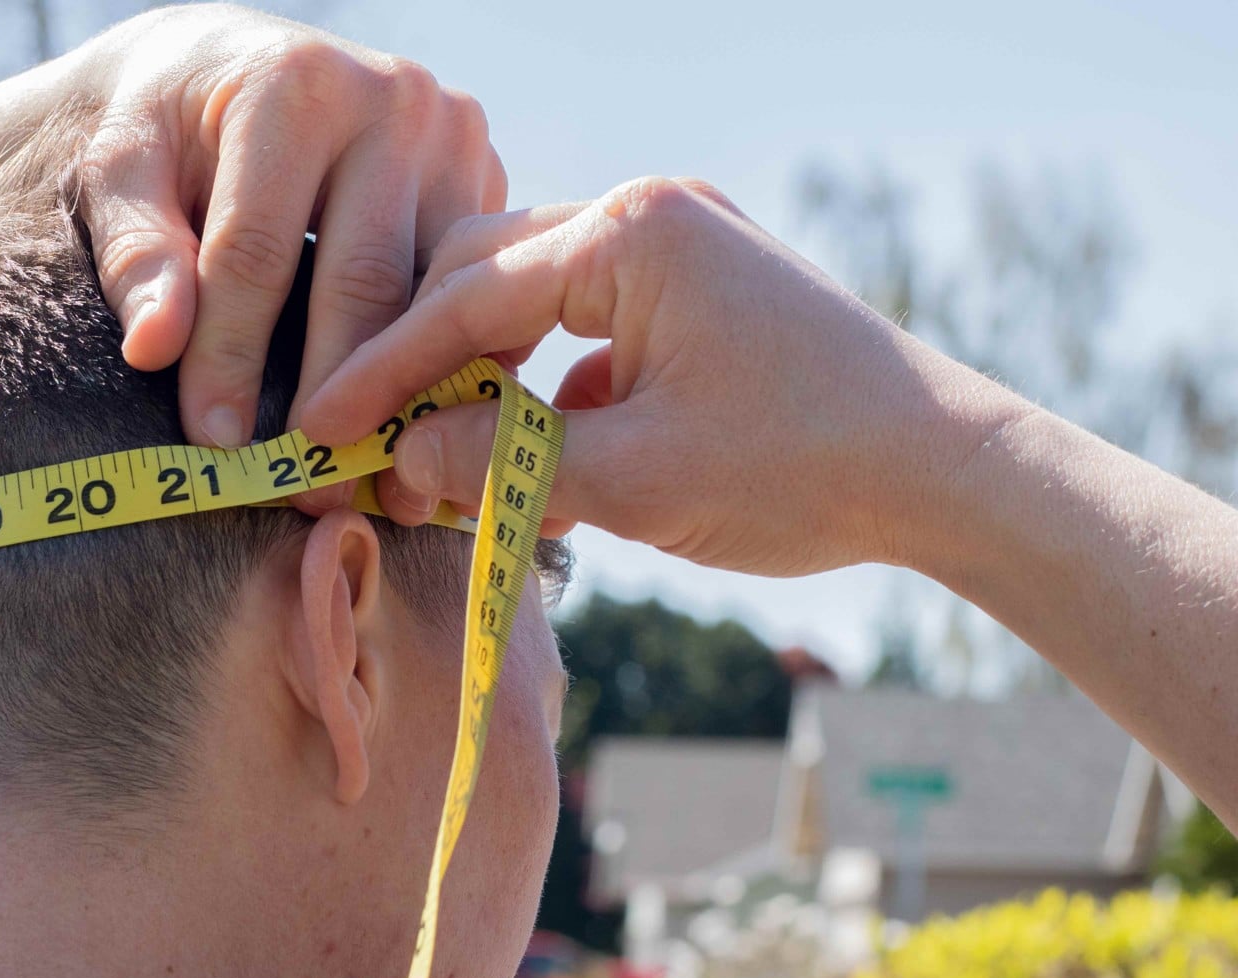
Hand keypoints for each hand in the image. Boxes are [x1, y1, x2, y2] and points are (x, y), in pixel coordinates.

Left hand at [79, 4, 504, 479]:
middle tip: (303, 488)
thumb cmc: (168, 129)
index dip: (232, 355)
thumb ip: (135, 253)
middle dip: (332, 399)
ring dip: (404, 401)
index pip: (258, 250)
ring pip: (433, 299)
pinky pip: (473, 295)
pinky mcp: (489, 180)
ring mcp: (456, 141)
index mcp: (295, 87)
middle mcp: (394, 102)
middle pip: (363, 284)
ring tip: (367, 485)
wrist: (233, 69)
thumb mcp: (122, 171)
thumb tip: (153, 348)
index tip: (214, 444)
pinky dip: (446, 369)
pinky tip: (417, 438)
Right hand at [300, 178, 1031, 577]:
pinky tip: (518, 459)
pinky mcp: (696, 294)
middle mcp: (647, 215)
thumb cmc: (800, 467)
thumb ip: (502, 465)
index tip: (317, 430)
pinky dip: (540, 391)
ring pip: (530, 304)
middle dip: (419, 365)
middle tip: (362, 444)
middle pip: (483, 277)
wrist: (944, 470)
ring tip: (433, 463)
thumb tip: (400, 460)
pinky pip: (584, 330)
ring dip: (478, 382)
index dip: (381, 374)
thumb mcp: (632, 478)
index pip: (464, 299)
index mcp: (630, 232)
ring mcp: (676, 248)